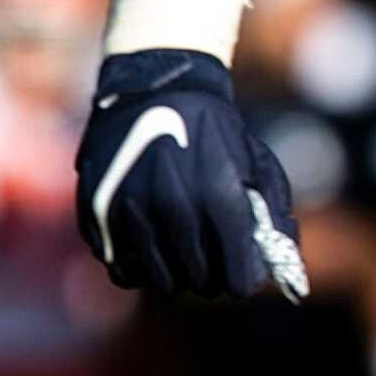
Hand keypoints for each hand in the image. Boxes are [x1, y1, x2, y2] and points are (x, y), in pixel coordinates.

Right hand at [75, 49, 308, 302]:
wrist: (156, 92)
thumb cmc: (217, 133)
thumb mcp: (259, 166)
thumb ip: (273, 219)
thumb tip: (277, 268)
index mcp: (219, 197)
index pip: (239, 278)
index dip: (247, 277)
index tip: (245, 268)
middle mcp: (173, 208)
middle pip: (201, 282)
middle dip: (215, 275)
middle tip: (216, 255)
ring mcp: (131, 213)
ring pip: (163, 281)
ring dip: (179, 273)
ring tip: (185, 248)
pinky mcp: (99, 216)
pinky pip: (123, 270)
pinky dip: (140, 267)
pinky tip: (153, 245)